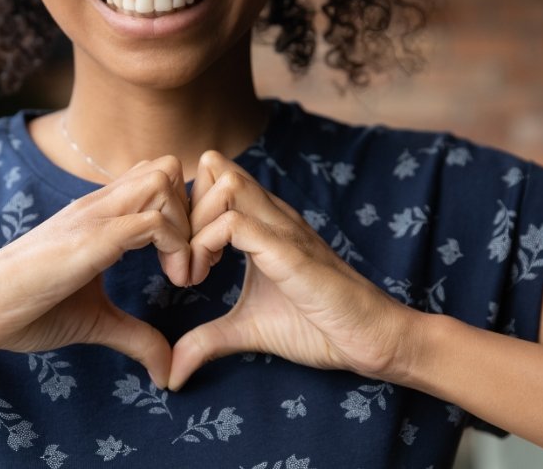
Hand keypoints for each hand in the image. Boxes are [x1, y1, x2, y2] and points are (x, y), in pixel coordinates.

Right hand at [0, 156, 191, 386]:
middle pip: (166, 167)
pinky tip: (173, 282)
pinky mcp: (90, 239)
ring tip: (183, 274)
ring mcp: (93, 216)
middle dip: (194, 211)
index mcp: (99, 215)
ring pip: (163, 181)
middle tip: (194, 262)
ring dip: (187, 226)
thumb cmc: (26, 309)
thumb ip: (135, 336)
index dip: (185, 215)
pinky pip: (151, 220)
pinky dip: (177, 247)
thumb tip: (168, 369)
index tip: (188, 264)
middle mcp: (98, 205)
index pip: (157, 180)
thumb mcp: (96, 321)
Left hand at [169, 151, 416, 389]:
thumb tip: (171, 373)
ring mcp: (282, 228)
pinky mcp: (289, 250)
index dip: (184, 211)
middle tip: (179, 263)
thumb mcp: (247, 329)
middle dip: (181, 212)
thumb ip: (207, 340)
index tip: (179, 258)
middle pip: (213, 169)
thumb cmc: (318, 327)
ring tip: (192, 273)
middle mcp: (271, 214)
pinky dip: (205, 246)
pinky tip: (203, 278)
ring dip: (193, 227)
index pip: (211, 178)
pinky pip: (235, 223)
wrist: (372, 338)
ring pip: (223, 185)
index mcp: (261, 222)